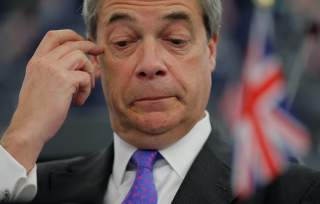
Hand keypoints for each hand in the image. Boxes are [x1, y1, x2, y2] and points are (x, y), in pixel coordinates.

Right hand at [0, 29, 103, 170]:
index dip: (72, 35)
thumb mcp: (41, 85)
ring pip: (81, 57)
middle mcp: (44, 62)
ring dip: (89, 72)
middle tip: (99, 52)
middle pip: (73, 43)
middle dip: (90, 46)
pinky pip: (86, 78)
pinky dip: (87, 90)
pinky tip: (78, 101)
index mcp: (36, 62)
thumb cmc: (37, 111)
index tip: (83, 41)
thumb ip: (56, 72)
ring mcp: (53, 70)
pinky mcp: (64, 81)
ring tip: (85, 89)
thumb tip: (82, 67)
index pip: (54, 36)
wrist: (29, 128)